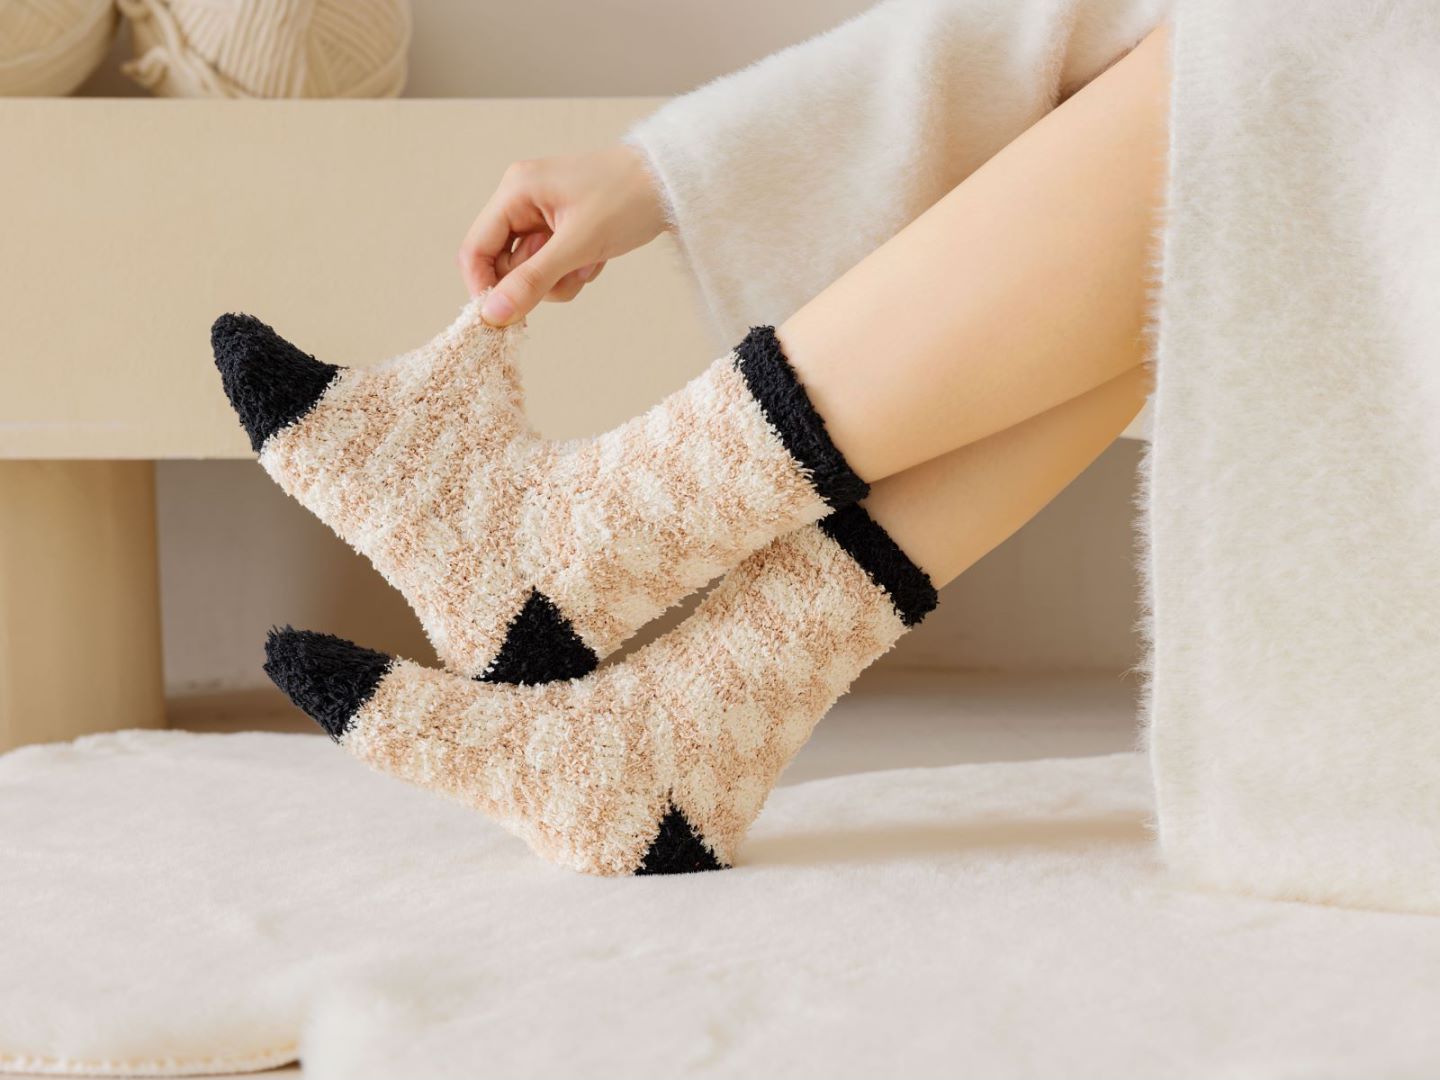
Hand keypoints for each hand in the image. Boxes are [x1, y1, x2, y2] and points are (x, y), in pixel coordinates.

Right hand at [458, 142, 669, 326]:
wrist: (672, 184)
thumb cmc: (628, 200)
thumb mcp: (579, 246)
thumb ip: (532, 280)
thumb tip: (493, 314)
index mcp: (516, 192)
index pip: (476, 249)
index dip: (484, 287)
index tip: (503, 318)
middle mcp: (521, 200)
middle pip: (504, 264)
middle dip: (536, 281)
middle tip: (571, 274)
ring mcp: (542, 215)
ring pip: (530, 270)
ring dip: (559, 279)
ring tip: (591, 260)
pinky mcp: (561, 228)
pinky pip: (553, 265)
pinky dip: (573, 271)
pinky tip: (598, 257)